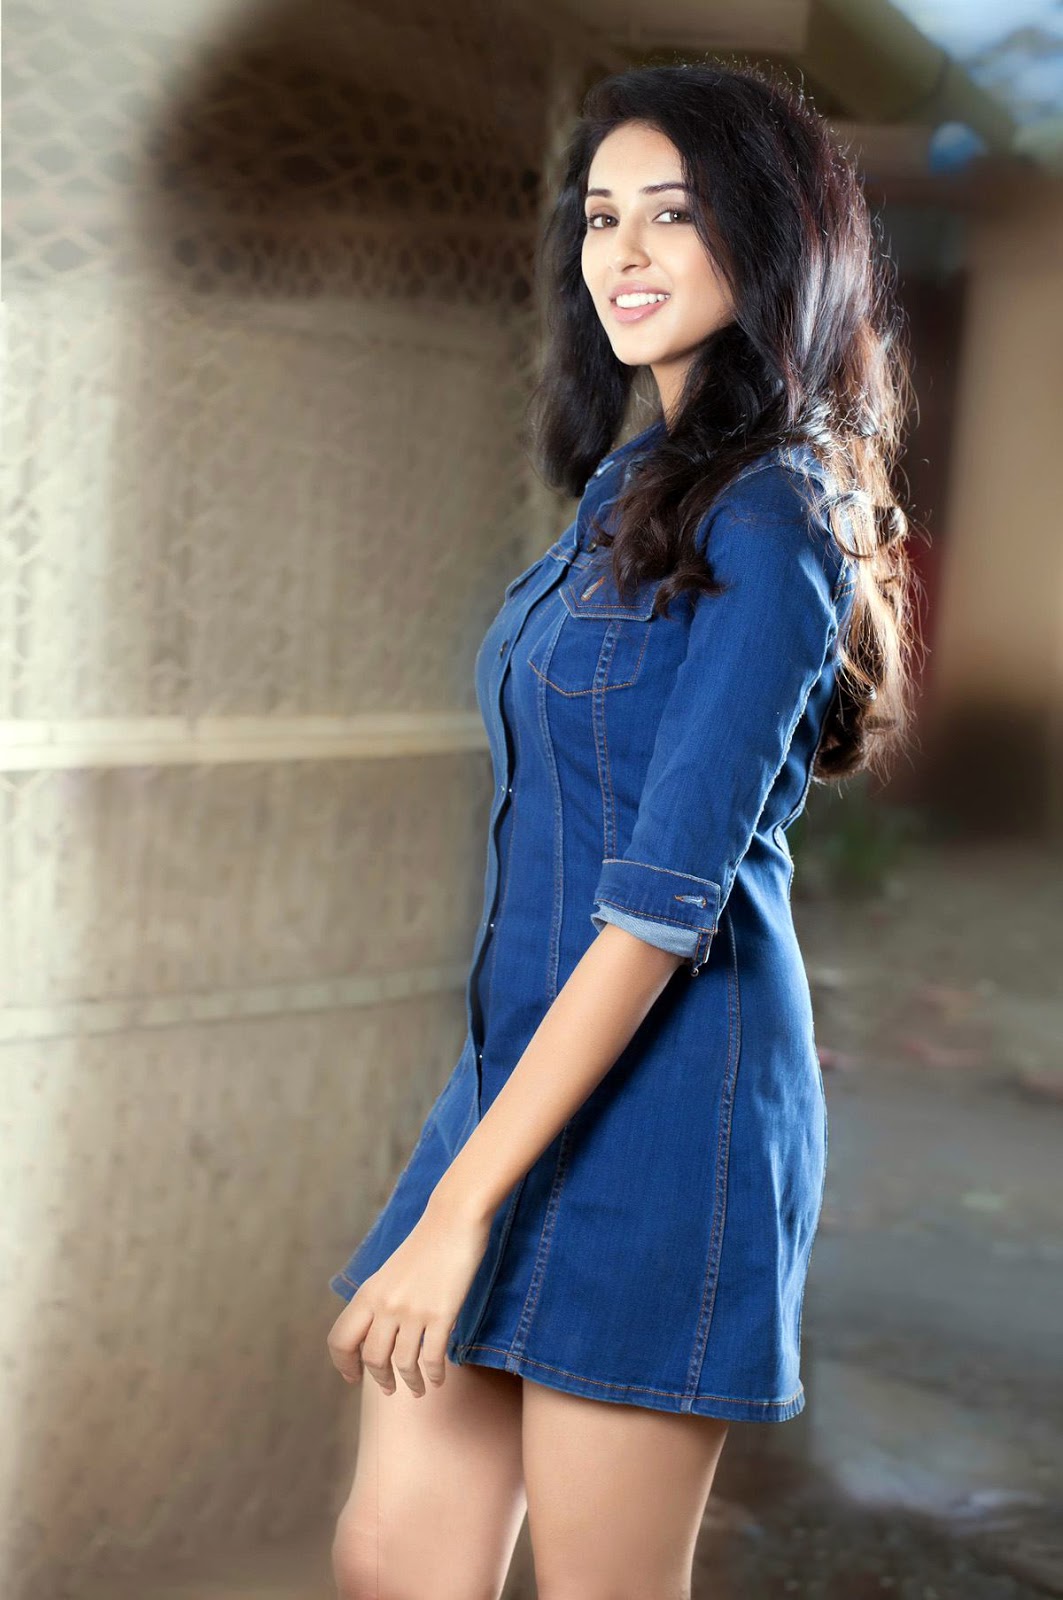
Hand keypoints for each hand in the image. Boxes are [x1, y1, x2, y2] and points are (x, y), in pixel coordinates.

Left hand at [326, 1195, 493, 1397]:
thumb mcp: (390, 1272)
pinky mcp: (441, 1314)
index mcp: (368, 1293)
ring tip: (419, 1389)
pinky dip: (433, 1374)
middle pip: (372, 1358)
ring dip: (411, 1382)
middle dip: (381, 1379)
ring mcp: (413, 1311)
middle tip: (390, 1388)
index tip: (352, 1378)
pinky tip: (437, 1378)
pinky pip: (432, 1358)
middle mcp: (386, 1305)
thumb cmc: (426, 1243)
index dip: (344, 1364)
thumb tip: (377, 1332)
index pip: (340, 1340)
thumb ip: (380, 1300)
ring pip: (403, 1363)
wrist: (454, 1219)